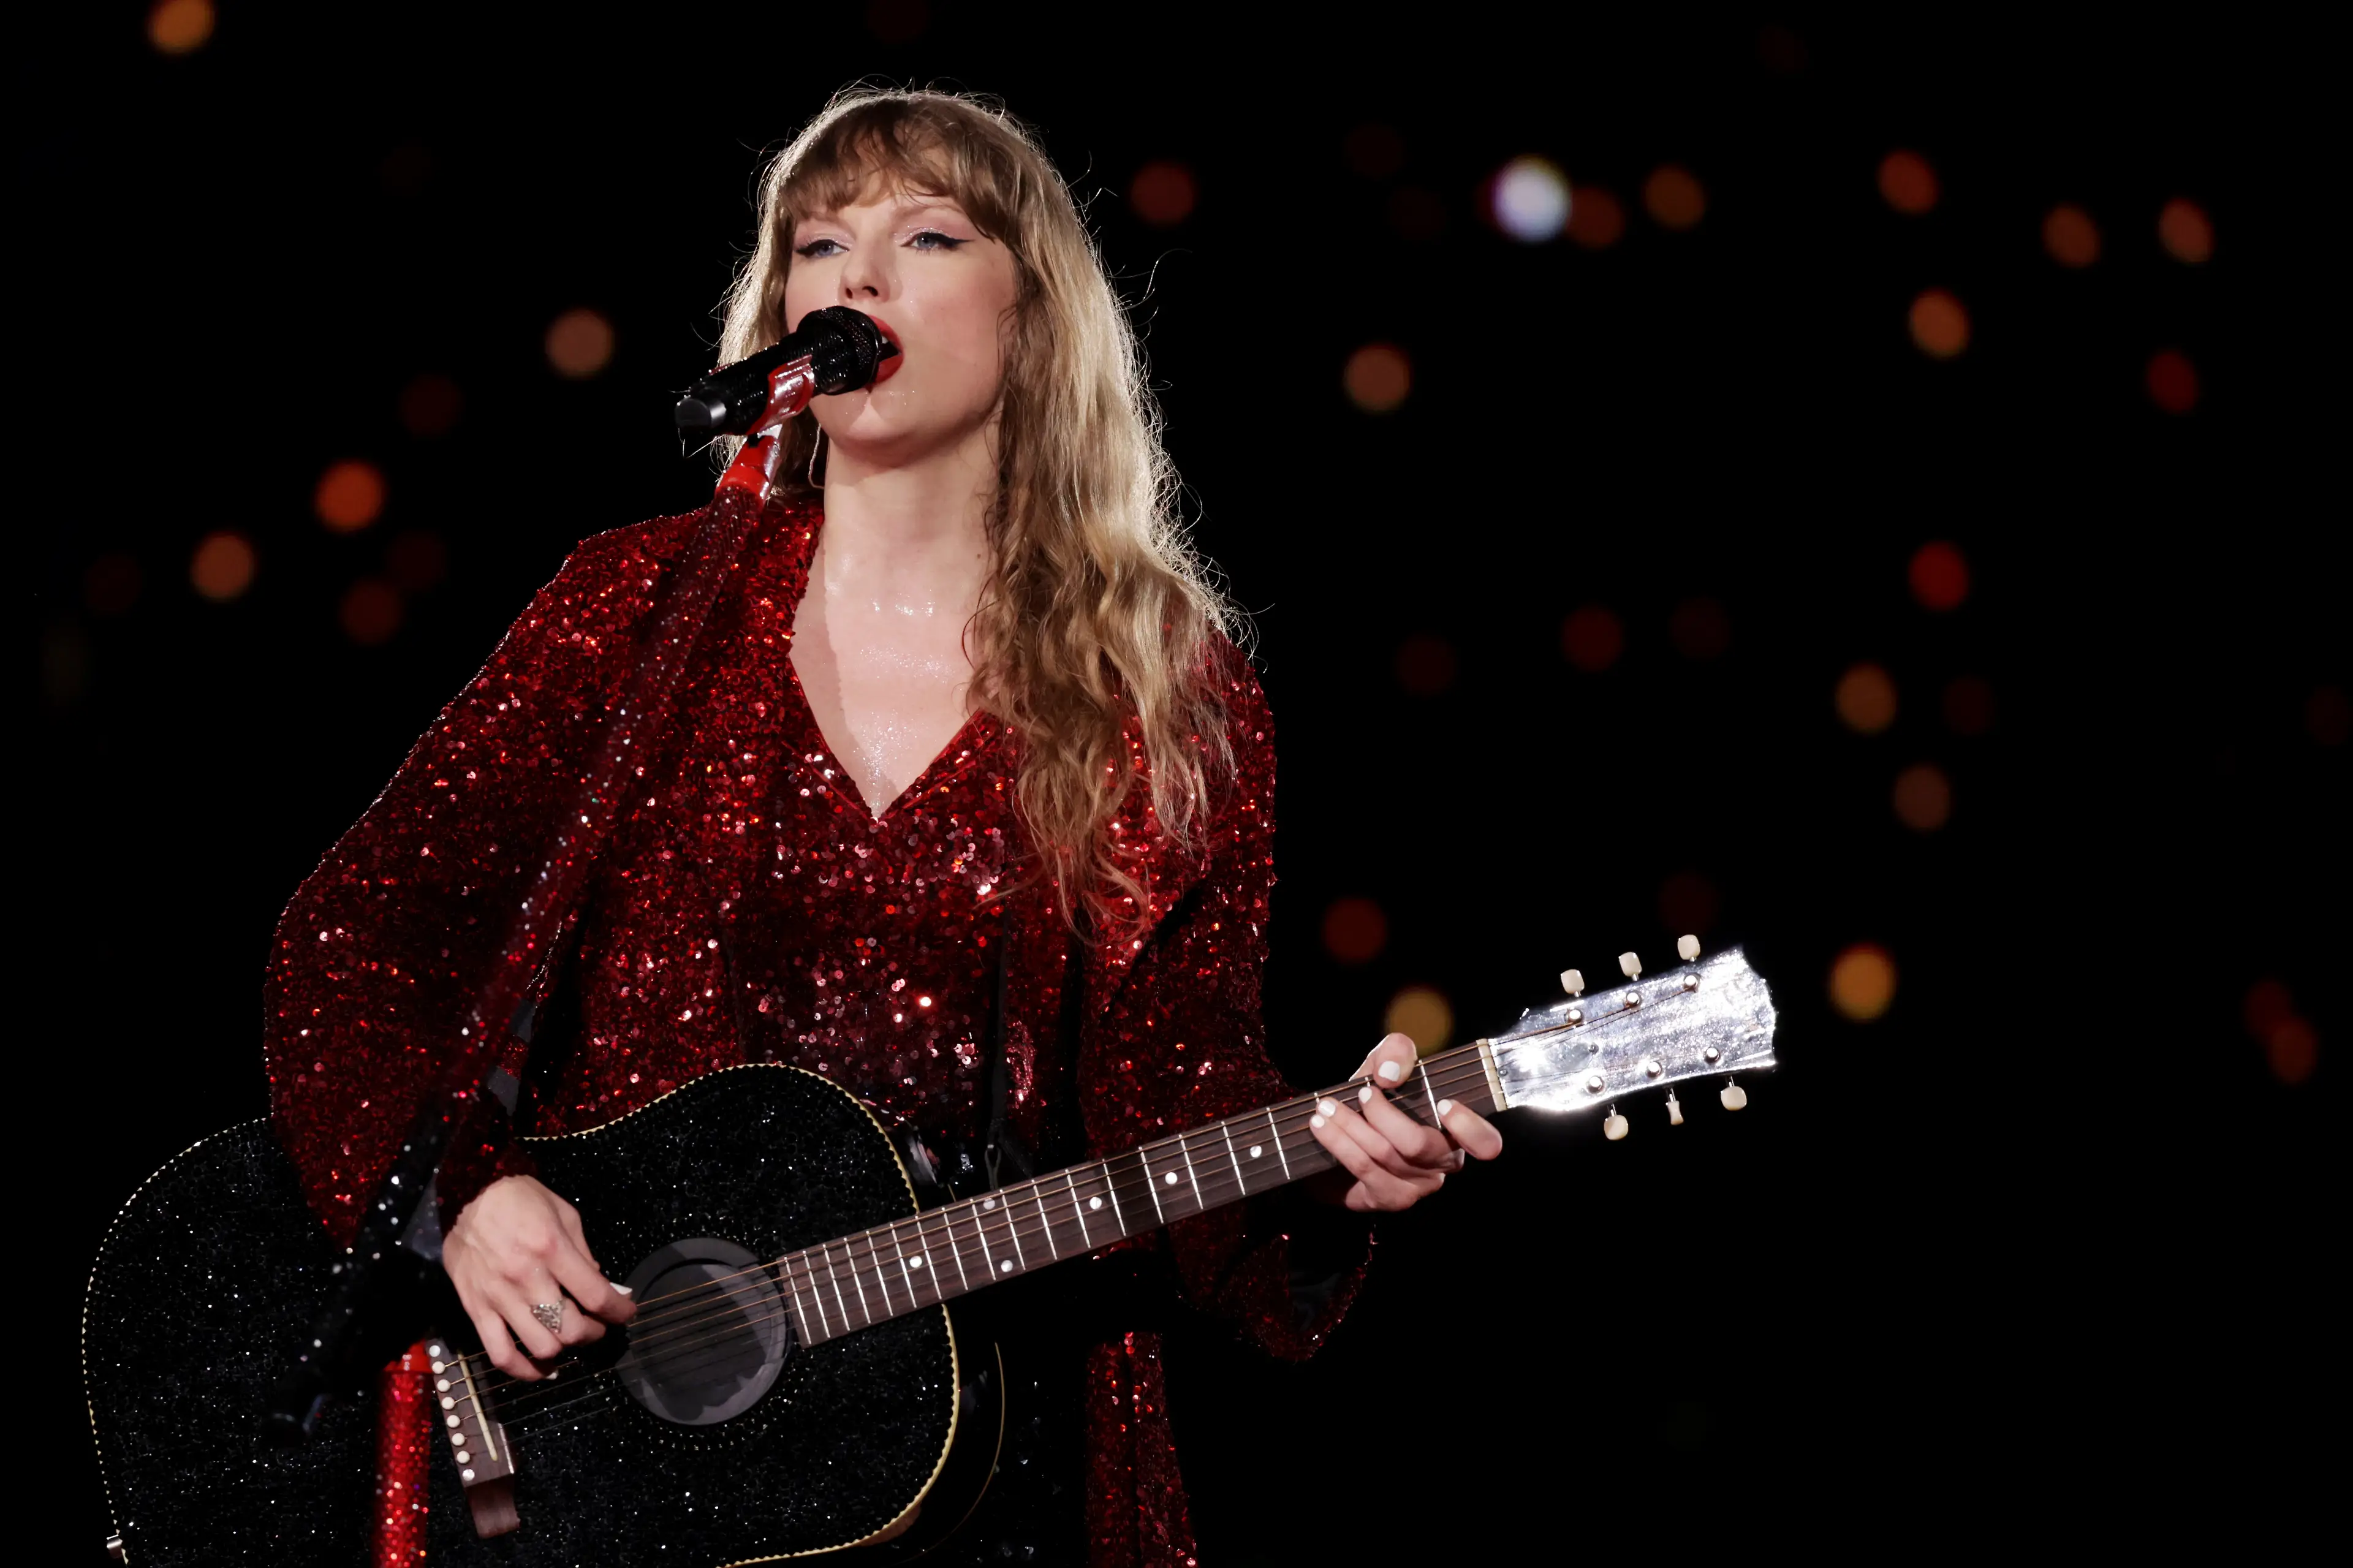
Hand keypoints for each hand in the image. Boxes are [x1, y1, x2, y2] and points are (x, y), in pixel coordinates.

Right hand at [444, 1174, 636, 1378]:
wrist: (468, 1193)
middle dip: (593, 1333)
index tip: (626, 1313)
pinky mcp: (476, 1309)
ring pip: (540, 1346)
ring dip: (563, 1350)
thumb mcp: (565, 1214)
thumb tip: (603, 1287)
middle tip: (597, 1326)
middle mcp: (526, 1277)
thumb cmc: (521, 1199)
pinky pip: (499, 1354)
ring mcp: (499, 1297)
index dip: (619, 1311)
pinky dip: (523, 1370)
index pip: (596, 1295)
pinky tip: (540, 1368)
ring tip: (568, 1339)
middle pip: (570, 1329)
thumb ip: (584, 1254)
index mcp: (553, 1249)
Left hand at [1304, 1032, 1503, 1211]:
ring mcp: (1417, 1186)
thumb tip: (1390, 1075)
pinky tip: (1321, 1127)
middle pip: (1419, 1144)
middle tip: (1361, 1093)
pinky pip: (1363, 1168)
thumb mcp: (1386, 1068)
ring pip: (1385, 1154)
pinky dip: (1338, 1142)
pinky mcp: (1389, 1199)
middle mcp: (1443, 1163)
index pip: (1484, 1142)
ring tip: (1325, 1107)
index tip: (1442, 1103)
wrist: (1338, 1141)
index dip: (1470, 1128)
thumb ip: (1396, 1052)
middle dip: (1383, 1114)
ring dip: (1350, 1126)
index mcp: (1456, 1132)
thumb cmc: (1374, 1102)